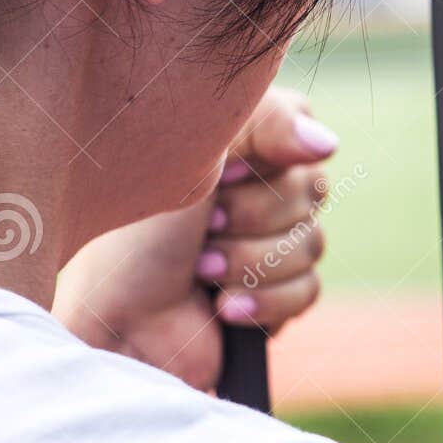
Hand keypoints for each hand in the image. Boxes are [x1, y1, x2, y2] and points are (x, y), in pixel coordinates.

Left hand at [55, 88, 338, 390]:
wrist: (113, 318)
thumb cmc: (137, 228)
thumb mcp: (196, 154)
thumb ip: (267, 124)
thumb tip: (329, 143)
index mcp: (243, 149)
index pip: (303, 138)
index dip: (266, 166)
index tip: (219, 178)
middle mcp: (261, 192)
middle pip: (312, 195)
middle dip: (253, 219)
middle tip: (203, 231)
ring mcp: (269, 246)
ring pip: (312, 243)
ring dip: (251, 263)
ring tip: (200, 273)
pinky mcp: (275, 297)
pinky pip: (309, 290)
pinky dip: (267, 301)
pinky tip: (225, 308)